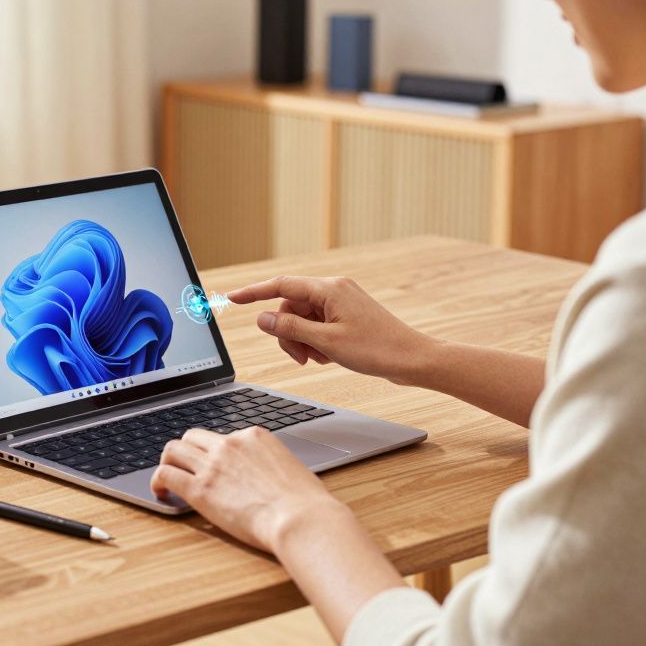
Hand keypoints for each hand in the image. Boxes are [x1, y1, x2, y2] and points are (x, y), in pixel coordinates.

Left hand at [150, 427, 340, 552]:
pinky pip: (166, 475)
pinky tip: (162, 493)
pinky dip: (158, 481)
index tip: (212, 466)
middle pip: (193, 437)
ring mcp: (213, 464)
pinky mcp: (200, 488)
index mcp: (254, 436)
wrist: (300, 518)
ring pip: (173, 450)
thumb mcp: (292, 469)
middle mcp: (230, 444)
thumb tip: (269, 477)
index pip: (222, 436)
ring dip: (167, 462)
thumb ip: (272, 467)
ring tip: (167, 479)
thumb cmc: (305, 503)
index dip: (214, 452)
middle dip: (186, 451)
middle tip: (184, 469)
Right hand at [227, 276, 438, 385]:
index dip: (253, 293)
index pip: (281, 286)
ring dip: (302, 341)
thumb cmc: (376, 350)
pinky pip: (317, 325)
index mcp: (329, 289)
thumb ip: (290, 330)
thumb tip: (262, 319)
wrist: (413, 359)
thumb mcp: (326, 343)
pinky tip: (329, 356)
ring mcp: (341, 303)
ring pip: (302, 319)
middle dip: (288, 333)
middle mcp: (334, 290)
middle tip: (299, 357)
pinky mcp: (346, 316)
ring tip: (318, 359)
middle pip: (290, 308)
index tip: (232, 298)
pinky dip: (316, 342)